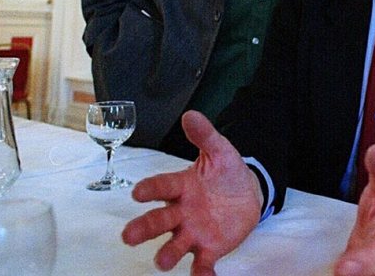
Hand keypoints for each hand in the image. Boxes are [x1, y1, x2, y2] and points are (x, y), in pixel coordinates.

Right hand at [122, 110, 262, 274]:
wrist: (246, 194)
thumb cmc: (225, 172)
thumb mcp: (219, 151)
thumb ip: (204, 135)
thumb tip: (191, 114)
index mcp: (180, 186)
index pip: (161, 187)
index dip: (150, 190)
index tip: (138, 193)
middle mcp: (180, 212)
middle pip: (158, 221)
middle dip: (143, 229)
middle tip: (128, 237)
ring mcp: (192, 232)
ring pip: (174, 246)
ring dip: (167, 254)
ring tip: (162, 263)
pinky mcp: (209, 248)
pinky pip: (202, 264)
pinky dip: (202, 274)